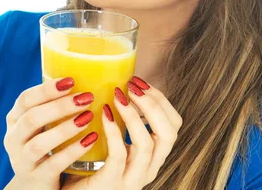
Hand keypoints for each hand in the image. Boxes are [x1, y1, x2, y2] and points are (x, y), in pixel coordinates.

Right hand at [3, 77, 99, 189]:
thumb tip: (83, 76)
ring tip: (88, 117)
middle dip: (60, 106)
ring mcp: (22, 159)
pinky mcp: (36, 177)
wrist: (32, 185)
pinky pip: (54, 164)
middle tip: (86, 98)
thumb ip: (51, 105)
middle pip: (32, 118)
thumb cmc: (42, 144)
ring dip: (65, 128)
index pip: (25, 99)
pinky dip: (72, 151)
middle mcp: (13, 138)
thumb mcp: (39, 125)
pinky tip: (90, 141)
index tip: (71, 81)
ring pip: (40, 143)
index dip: (47, 89)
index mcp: (14, 119)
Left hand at [62, 77, 182, 189]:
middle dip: (153, 104)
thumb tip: (117, 81)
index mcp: (152, 156)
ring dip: (133, 114)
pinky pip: (120, 155)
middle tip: (132, 85)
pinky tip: (104, 113)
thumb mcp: (111, 140)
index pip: (173, 125)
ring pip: (148, 144)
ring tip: (117, 96)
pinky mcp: (111, 183)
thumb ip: (119, 119)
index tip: (139, 81)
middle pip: (169, 133)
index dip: (161, 100)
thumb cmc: (88, 164)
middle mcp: (148, 168)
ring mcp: (132, 179)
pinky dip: (114, 131)